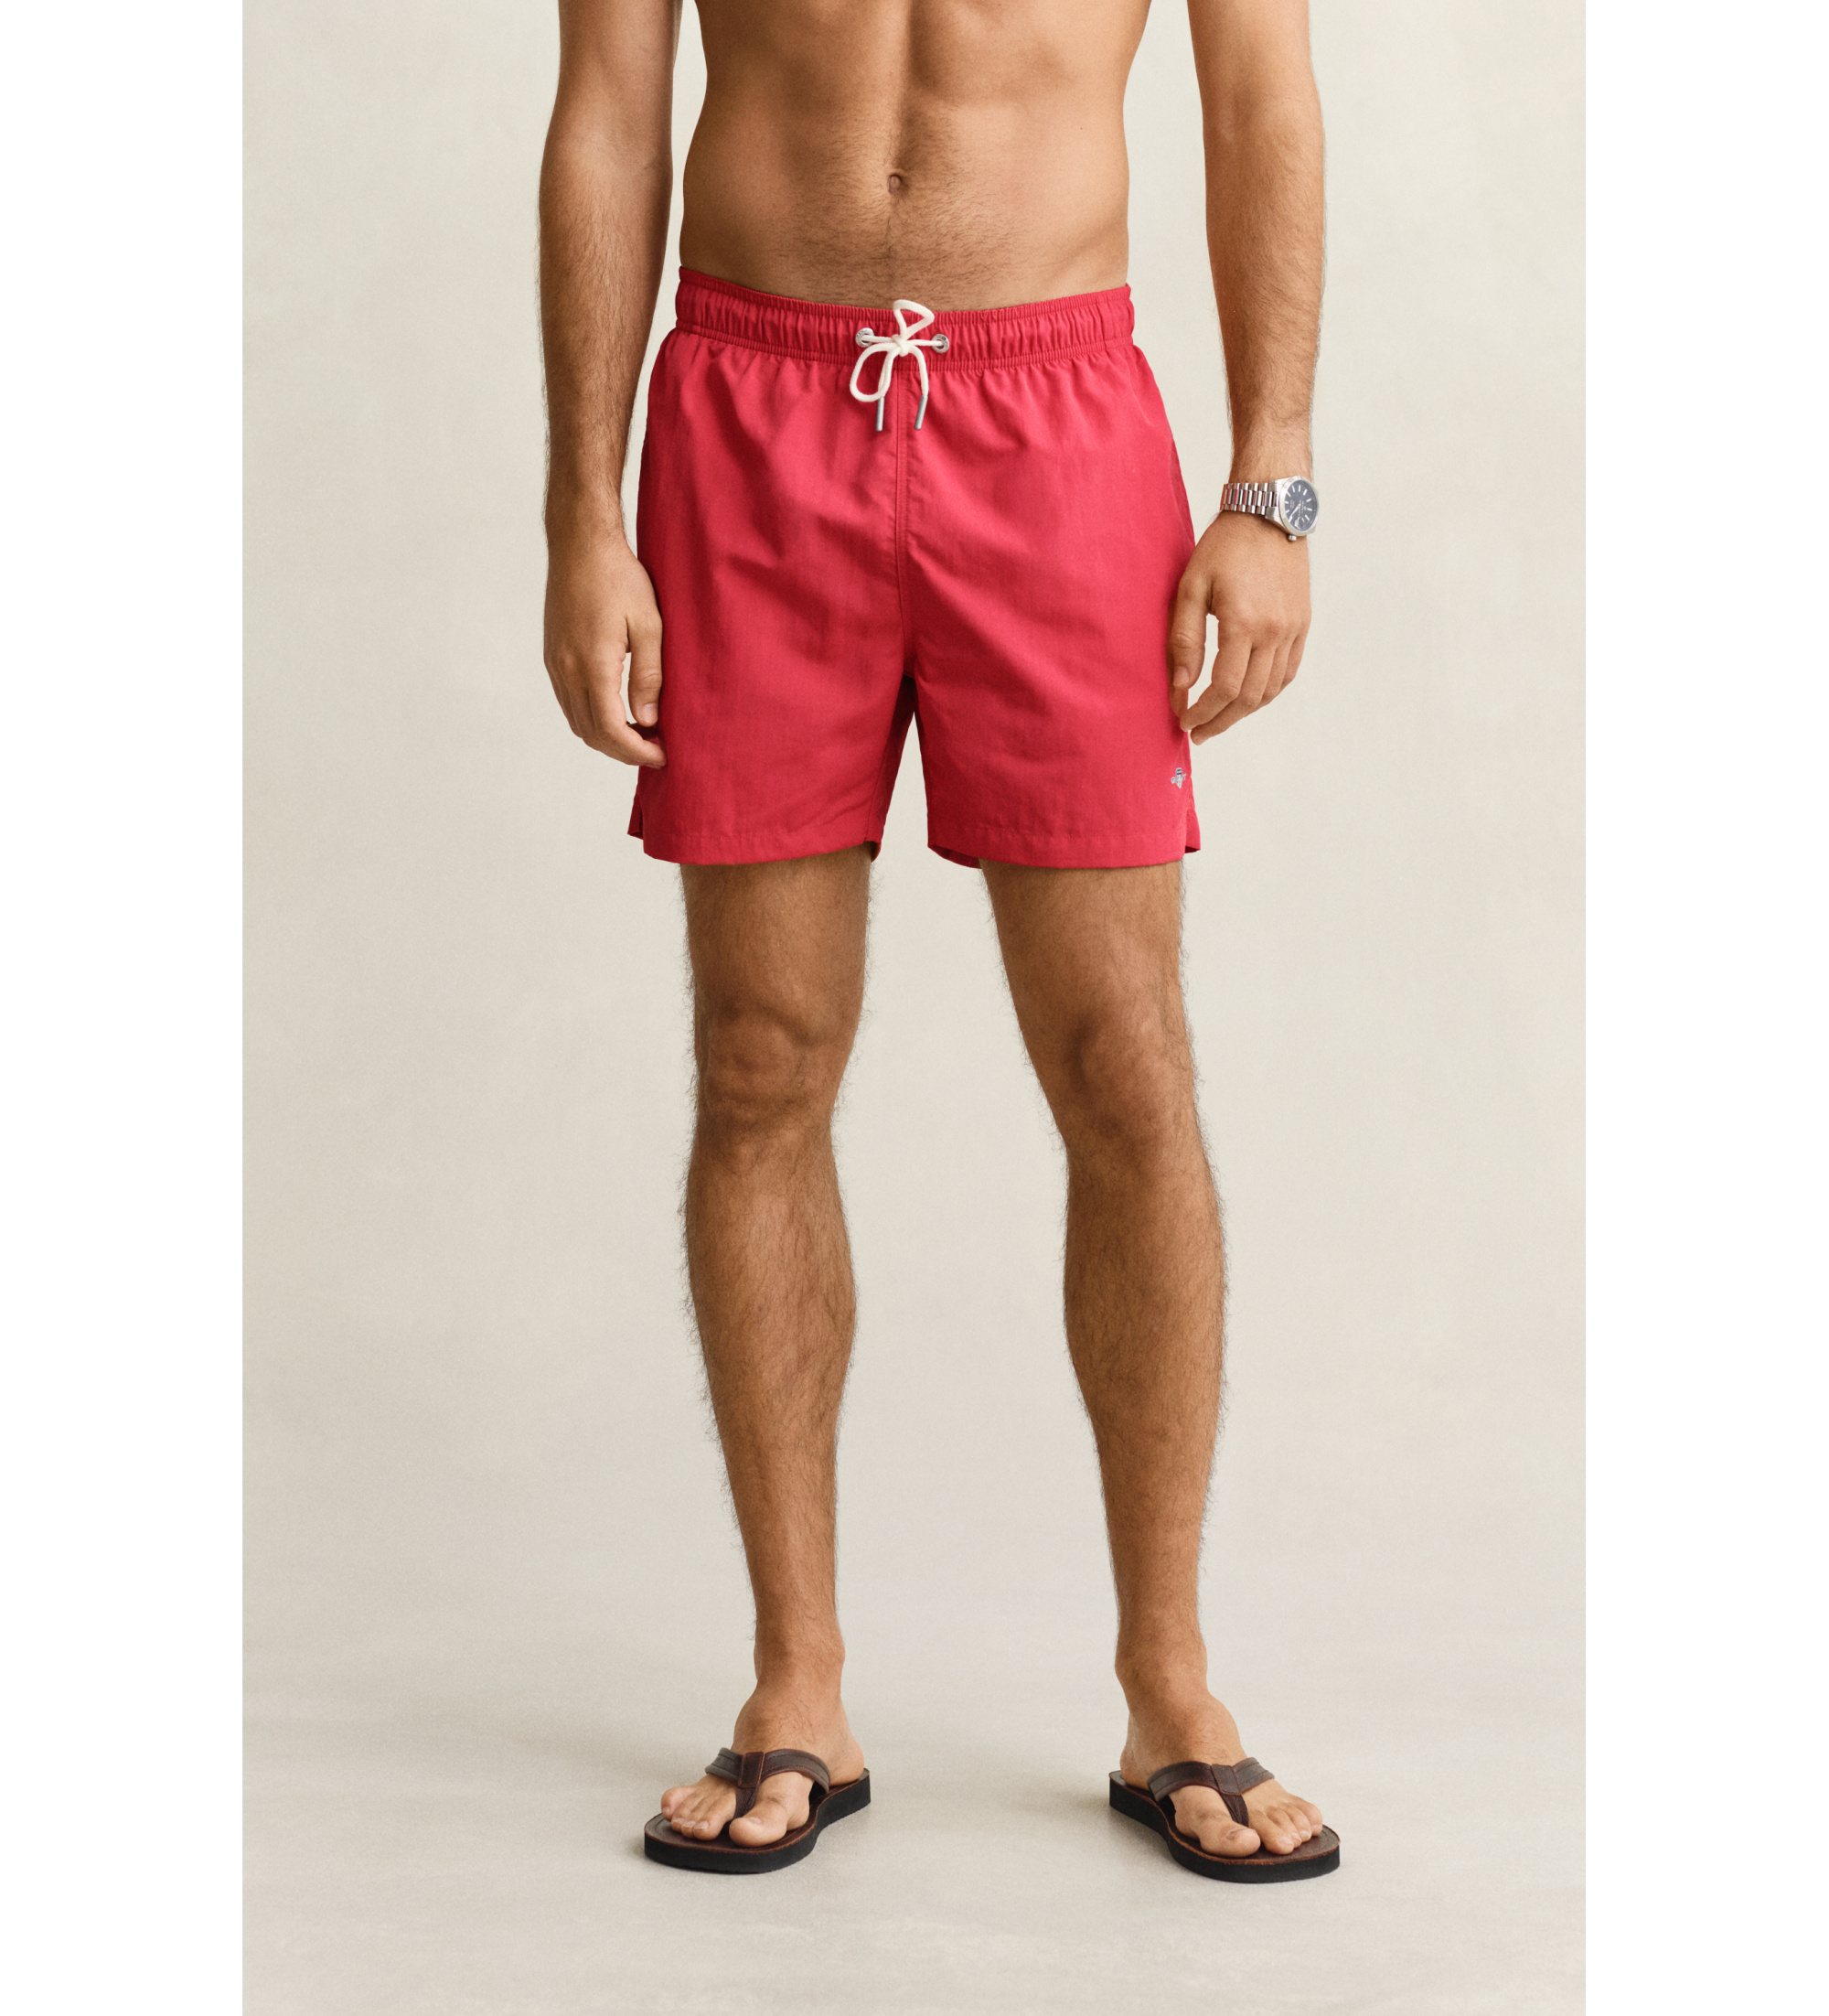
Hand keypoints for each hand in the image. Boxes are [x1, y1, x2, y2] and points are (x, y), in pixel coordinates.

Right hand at [543, 528, 665, 766]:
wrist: (580, 543)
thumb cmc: (618, 577)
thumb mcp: (648, 625)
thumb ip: (649, 675)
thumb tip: (647, 720)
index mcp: (592, 664)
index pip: (609, 729)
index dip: (636, 751)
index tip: (662, 755)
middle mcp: (566, 669)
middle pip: (590, 733)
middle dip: (623, 750)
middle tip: (656, 749)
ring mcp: (555, 664)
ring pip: (577, 721)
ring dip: (607, 736)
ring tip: (641, 733)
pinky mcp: (552, 656)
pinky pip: (569, 702)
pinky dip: (592, 718)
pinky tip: (618, 711)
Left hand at [1168, 511, 1310, 742]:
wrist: (1269, 512)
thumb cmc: (1224, 546)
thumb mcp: (1191, 587)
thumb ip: (1185, 639)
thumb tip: (1181, 686)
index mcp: (1244, 623)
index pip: (1224, 688)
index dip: (1202, 712)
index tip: (1184, 721)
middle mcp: (1275, 631)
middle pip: (1249, 698)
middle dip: (1221, 721)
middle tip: (1198, 732)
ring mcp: (1293, 629)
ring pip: (1271, 690)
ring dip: (1243, 711)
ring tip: (1218, 718)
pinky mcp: (1302, 624)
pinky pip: (1287, 672)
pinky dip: (1267, 692)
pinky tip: (1246, 697)